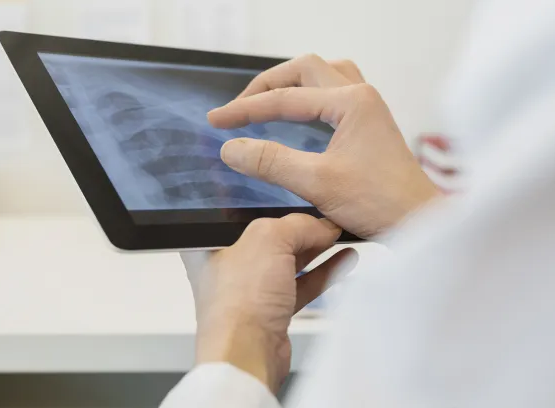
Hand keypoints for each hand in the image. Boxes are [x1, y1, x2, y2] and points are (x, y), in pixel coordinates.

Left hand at [183, 215, 356, 392]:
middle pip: (270, 237)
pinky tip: (344, 259)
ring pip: (288, 261)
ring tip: (342, 234)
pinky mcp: (271, 310)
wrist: (247, 354)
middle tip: (328, 217)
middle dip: (301, 228)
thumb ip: (298, 225)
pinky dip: (323, 272)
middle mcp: (226, 265)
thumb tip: (321, 226)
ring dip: (316, 248)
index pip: (245, 212)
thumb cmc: (239, 302)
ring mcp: (250, 289)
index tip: (303, 200)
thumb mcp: (268, 240)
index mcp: (210, 243)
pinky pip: (301, 284)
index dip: (274, 204)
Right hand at [208, 55, 439, 238]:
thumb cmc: (381, 204)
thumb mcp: (317, 183)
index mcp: (351, 102)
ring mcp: (368, 108)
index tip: (216, 120)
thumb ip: (270, 162)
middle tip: (239, 107)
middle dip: (267, 85)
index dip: (245, 109)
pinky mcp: (369, 123)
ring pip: (322, 75)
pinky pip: (333, 92)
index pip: (285, 98)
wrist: (422, 222)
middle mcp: (361, 96)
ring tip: (266, 100)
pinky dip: (309, 95)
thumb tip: (231, 148)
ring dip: (291, 83)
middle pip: (304, 69)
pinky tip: (299, 113)